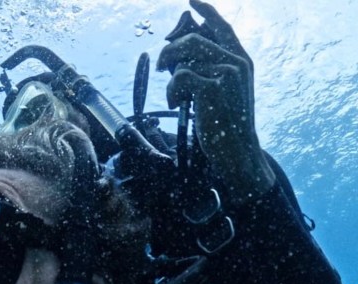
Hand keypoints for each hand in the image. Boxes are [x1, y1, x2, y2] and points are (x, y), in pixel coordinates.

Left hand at [157, 0, 274, 205]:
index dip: (205, 11)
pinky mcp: (214, 88)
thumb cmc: (225, 123)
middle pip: (194, 39)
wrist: (237, 151)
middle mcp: (237, 62)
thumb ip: (206, 68)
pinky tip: (176, 103)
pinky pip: (180, 76)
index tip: (190, 1)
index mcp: (240, 60)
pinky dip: (171, 91)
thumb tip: (179, 50)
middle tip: (161, 68)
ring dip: (170, 73)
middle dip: (171, 51)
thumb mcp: (220, 90)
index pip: (222, 27)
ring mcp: (227, 73)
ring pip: (185, 56)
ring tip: (174, 93)